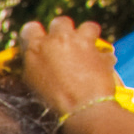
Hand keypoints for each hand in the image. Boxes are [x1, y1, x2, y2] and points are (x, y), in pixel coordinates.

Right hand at [17, 16, 124, 133]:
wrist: (81, 111)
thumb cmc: (49, 104)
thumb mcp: (29, 86)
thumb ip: (31, 68)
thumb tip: (29, 65)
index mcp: (36, 48)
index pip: (30, 29)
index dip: (33, 34)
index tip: (36, 41)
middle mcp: (59, 40)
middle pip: (60, 22)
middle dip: (62, 30)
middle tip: (62, 45)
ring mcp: (83, 44)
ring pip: (88, 26)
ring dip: (87, 35)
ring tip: (86, 49)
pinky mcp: (102, 54)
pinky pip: (104, 51)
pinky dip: (102, 58)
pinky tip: (99, 68)